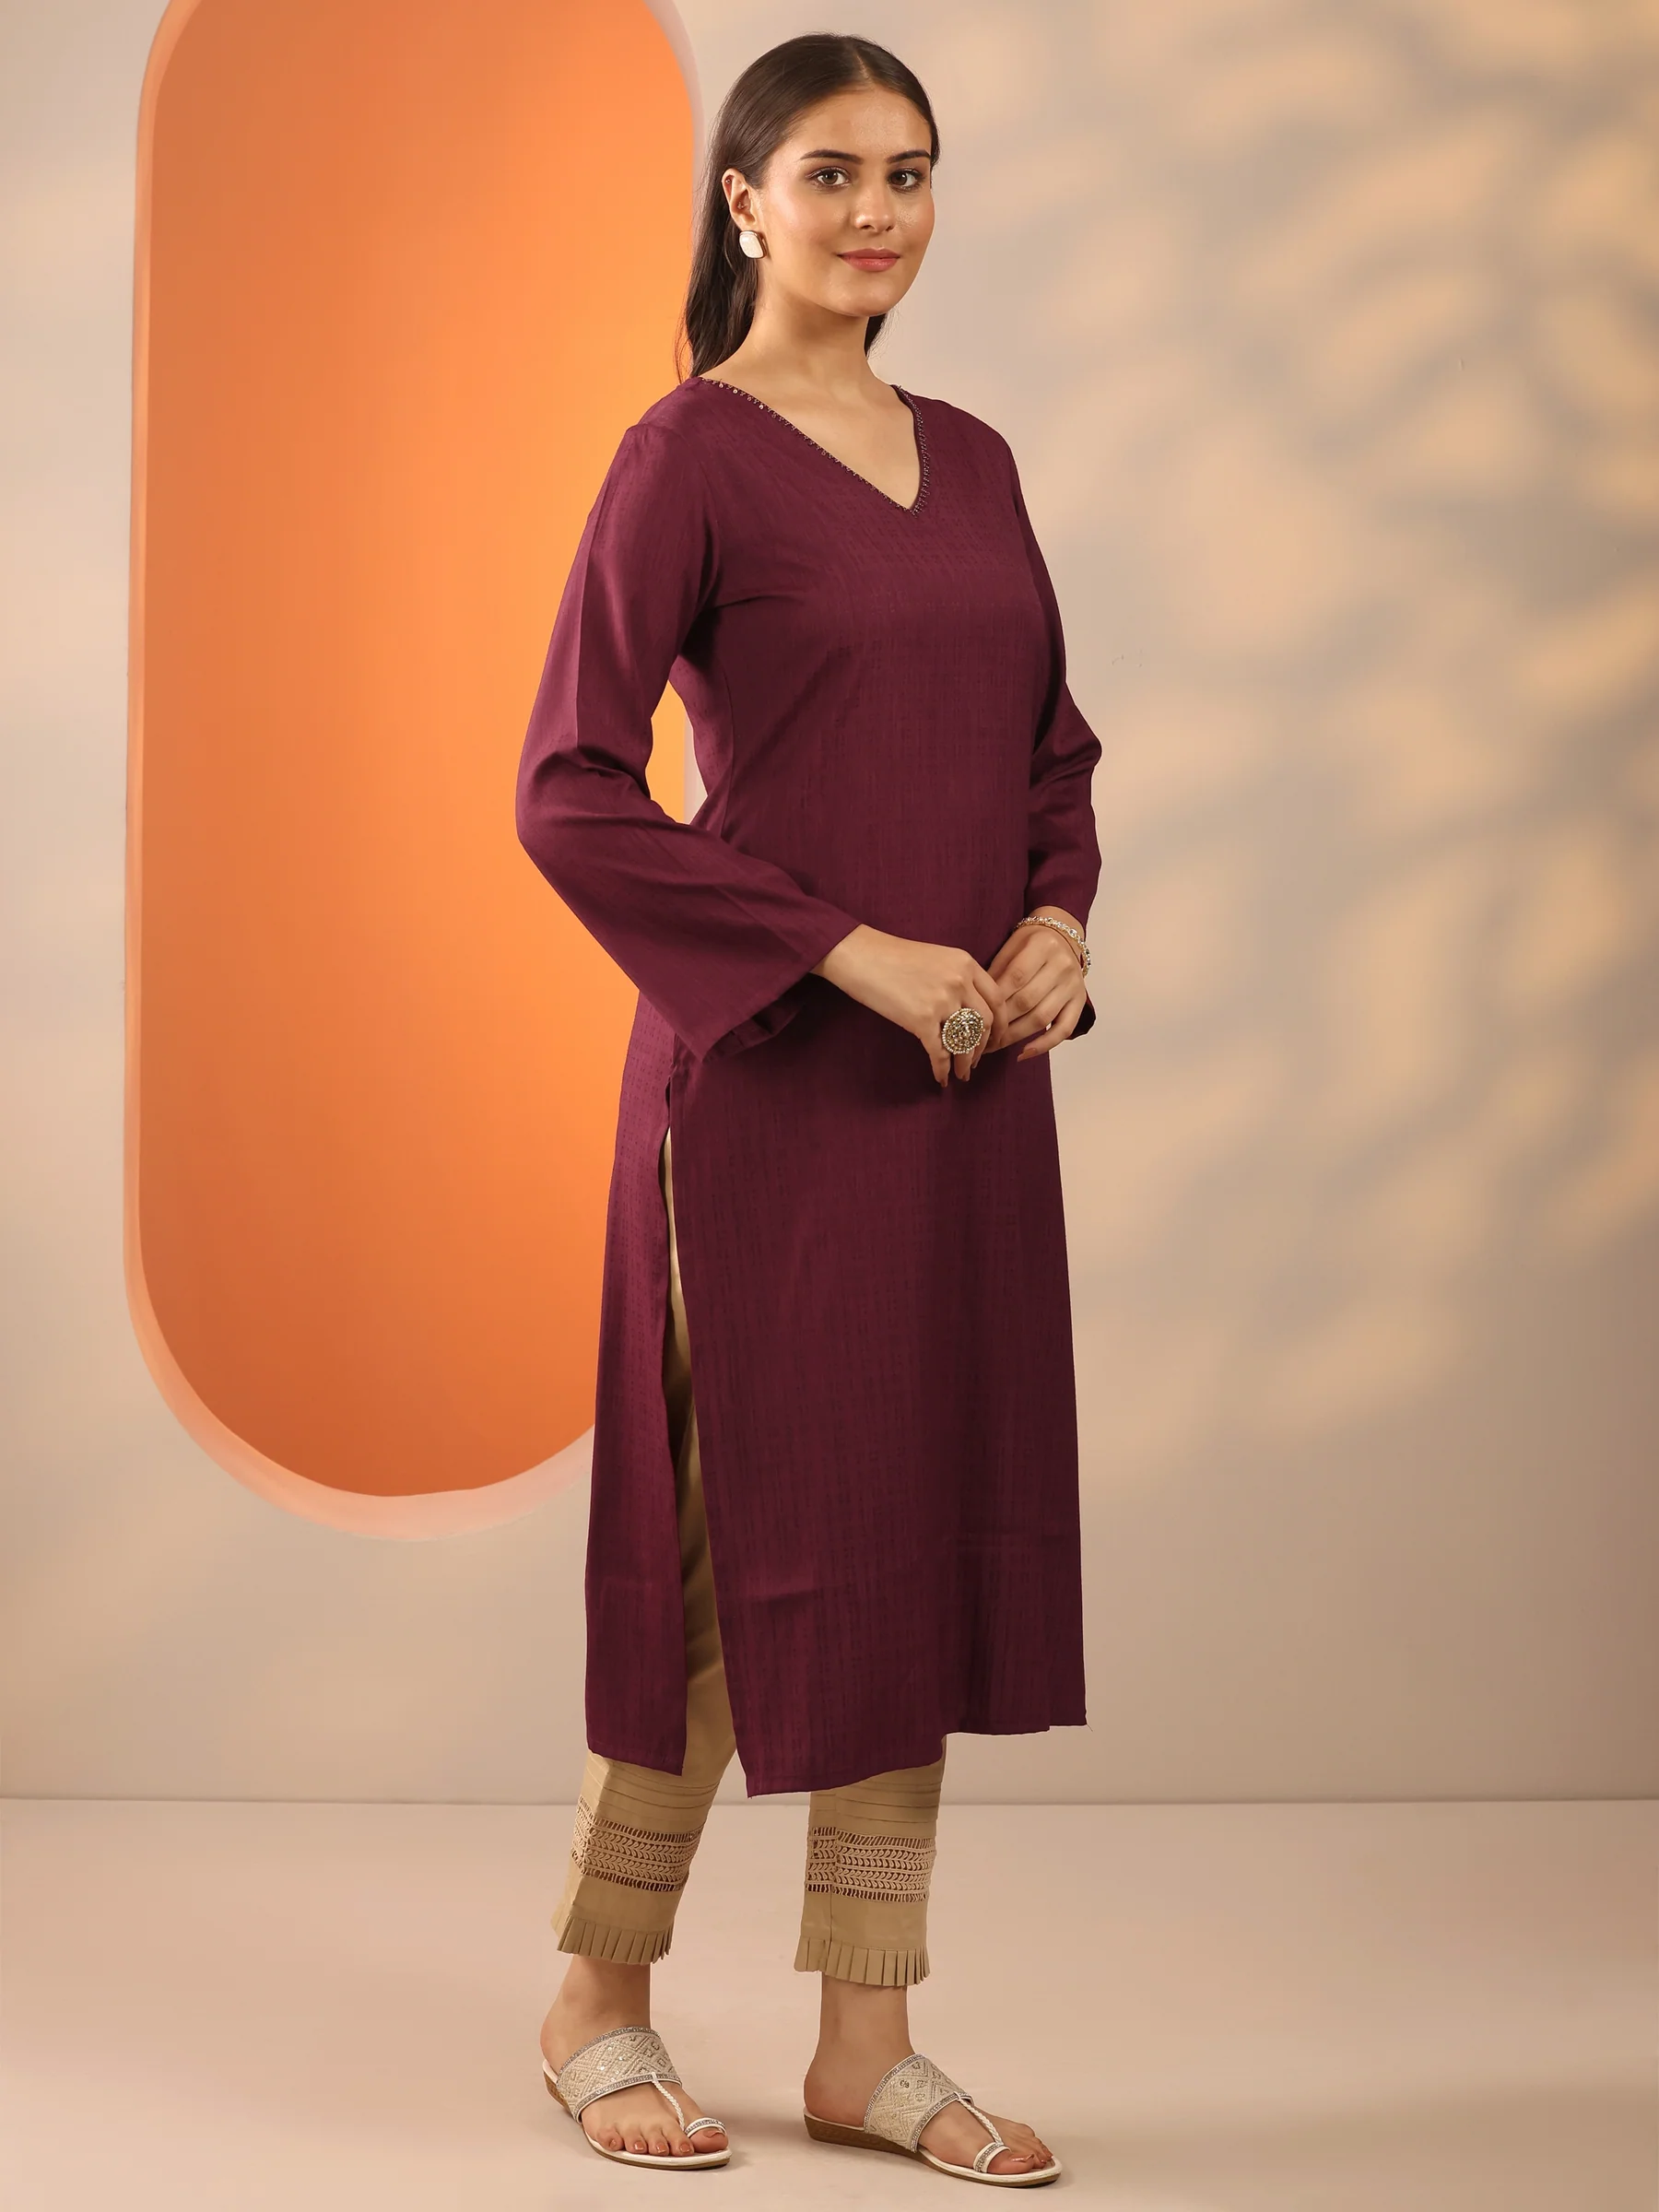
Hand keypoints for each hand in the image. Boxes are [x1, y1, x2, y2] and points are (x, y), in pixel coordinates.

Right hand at [813, 925, 1006, 1086]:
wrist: (860, 955)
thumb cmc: (892, 956)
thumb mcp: (936, 958)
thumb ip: (958, 978)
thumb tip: (969, 1011)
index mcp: (965, 963)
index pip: (997, 998)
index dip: (1001, 1024)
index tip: (998, 1039)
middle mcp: (959, 981)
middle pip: (986, 1022)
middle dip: (984, 1046)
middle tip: (977, 1060)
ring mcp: (942, 1000)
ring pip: (966, 1040)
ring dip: (966, 1062)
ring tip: (962, 1074)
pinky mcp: (921, 1019)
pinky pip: (940, 1052)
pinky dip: (942, 1069)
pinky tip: (941, 1077)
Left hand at [983, 911, 1088, 1061]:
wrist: (1063, 937)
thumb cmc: (1030, 943)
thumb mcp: (1011, 946)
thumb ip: (997, 971)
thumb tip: (979, 1003)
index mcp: (1043, 946)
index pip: (1016, 978)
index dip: (996, 1000)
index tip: (977, 1015)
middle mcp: (1062, 966)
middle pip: (1027, 1001)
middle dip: (1001, 1022)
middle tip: (981, 1036)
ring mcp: (1073, 986)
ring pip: (1042, 1018)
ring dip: (1016, 1036)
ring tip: (995, 1046)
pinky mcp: (1080, 1002)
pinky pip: (1063, 1029)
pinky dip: (1044, 1045)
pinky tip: (1024, 1053)